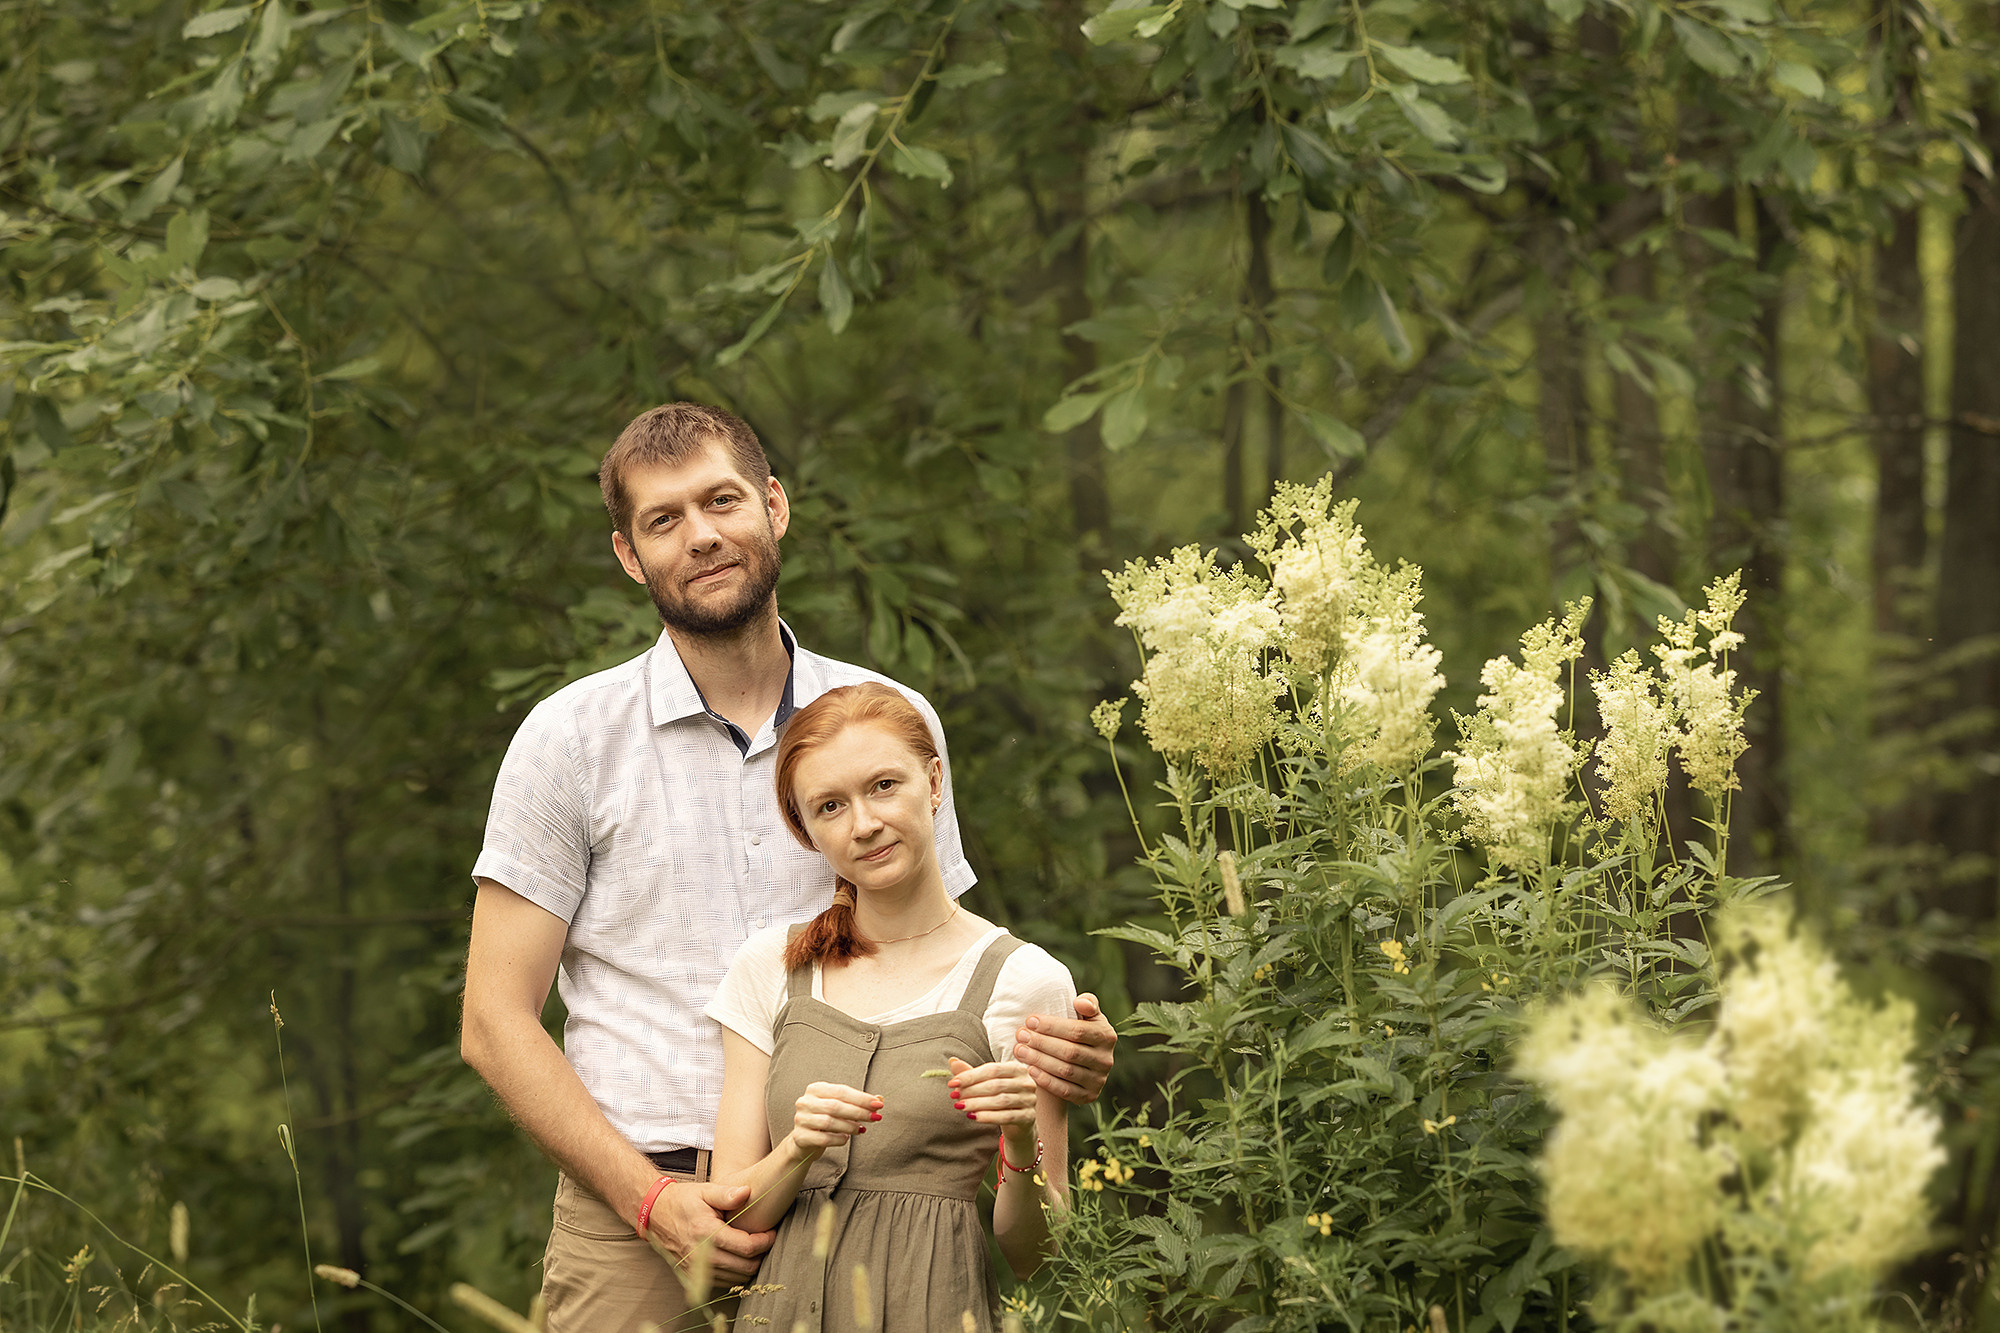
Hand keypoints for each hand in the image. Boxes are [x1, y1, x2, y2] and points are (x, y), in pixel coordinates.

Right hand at [645, 1181, 774, 1282]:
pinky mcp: (691, 1278)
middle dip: (761, 1255)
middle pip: (745, 1267)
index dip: (766, 1241)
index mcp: (707, 1233)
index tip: (772, 1233)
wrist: (655, 1215)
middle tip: (766, 1241)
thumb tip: (748, 1192)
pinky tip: (738, 1259)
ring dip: (749, 1266)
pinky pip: (722, 1283)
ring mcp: (695, 1270)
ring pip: (736, 1279)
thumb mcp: (705, 1191)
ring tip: (753, 1249)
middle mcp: (701, 1256)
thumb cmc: (683, 1201)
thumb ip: (727, 1193)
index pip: (747, 1247)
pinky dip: (734, 1274)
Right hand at [788, 1081, 882, 1154]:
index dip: (861, 1098)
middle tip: (875, 1117)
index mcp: (816, 1089)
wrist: (805, 1141)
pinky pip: (824, 1139)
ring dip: (850, 1126)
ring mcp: (801, 1119)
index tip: (878, 1104)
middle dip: (859, 1112)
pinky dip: (839, 1139)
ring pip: (829, 1122)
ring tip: (861, 1129)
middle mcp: (805, 1102)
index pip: (841, 1091)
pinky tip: (846, 1138)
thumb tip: (879, 1099)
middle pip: (835, 1106)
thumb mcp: (841, 1108)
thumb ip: (858, 1102)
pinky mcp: (800, 1137)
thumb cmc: (826, 1120)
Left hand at [944, 1056, 1036, 1127]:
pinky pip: (1006, 1116)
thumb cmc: (1000, 1097)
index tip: (952, 1083)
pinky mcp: (1029, 1117)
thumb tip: (952, 1061)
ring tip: (960, 1106)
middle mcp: (1026, 1082)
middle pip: (996, 1085)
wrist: (1018, 1122)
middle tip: (954, 1096)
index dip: (970, 1076)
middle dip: (972, 1090)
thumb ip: (971, 1073)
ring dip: (977, 1104)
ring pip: (1000, 1100)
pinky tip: (973, 1117)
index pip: (992, 1069)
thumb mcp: (986, 1083)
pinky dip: (988, 1116)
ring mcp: (1030, 1100)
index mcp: (1017, 1068)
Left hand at [1013, 992, 1116, 1105]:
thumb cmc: (1080, 1032)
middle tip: (1021, 1036)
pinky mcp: (1089, 1096)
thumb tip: (1080, 1002)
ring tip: (1020, 1050)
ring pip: (1065, 1071)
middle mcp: (1106, 1059)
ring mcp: (1099, 1080)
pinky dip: (1046, 1081)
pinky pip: (1065, 1091)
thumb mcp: (1088, 1015)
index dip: (1052, 1026)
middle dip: (1042, 1043)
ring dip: (1039, 1061)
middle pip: (1070, 1052)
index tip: (1030, 1020)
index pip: (1077, 1031)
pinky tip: (1030, 1070)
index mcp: (1107, 1036)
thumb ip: (1087, 1003)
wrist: (1084, 1062)